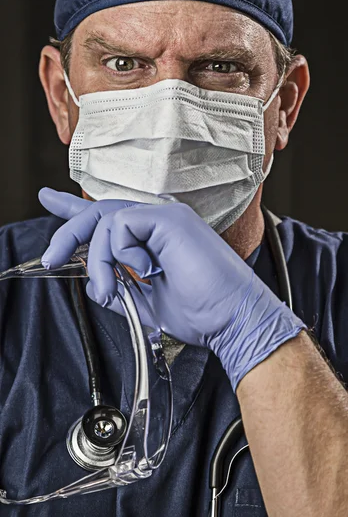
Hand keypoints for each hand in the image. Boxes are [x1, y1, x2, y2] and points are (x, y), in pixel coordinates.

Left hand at [39, 188, 305, 390]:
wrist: (232, 320)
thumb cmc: (200, 313)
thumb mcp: (144, 303)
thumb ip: (118, 286)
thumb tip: (92, 281)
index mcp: (156, 237)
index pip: (110, 217)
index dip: (75, 209)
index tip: (49, 200)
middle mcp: (160, 220)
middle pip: (100, 213)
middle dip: (69, 233)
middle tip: (52, 256)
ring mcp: (165, 215)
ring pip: (106, 222)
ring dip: (99, 261)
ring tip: (110, 291)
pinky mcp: (167, 217)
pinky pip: (120, 225)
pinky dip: (120, 254)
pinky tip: (143, 271)